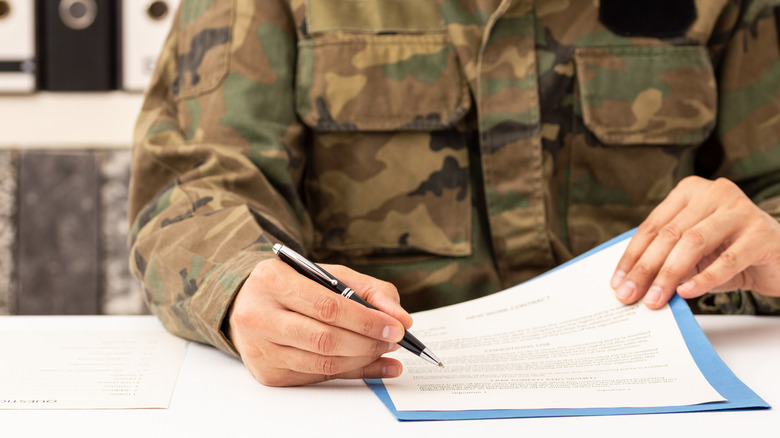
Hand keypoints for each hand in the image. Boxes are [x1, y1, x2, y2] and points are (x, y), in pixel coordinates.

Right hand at [227, 257, 412, 385]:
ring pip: (323, 363)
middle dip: (368, 342)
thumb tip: (400, 317)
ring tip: (384, 350)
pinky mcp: (267, 373)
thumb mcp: (327, 274)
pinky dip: (351, 373)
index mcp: (272, 281)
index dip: (367, 320)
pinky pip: (317, 377)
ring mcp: (260, 349)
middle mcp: (259, 316)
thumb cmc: (292, 286)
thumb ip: (368, 289)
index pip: (328, 307)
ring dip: (362, 360)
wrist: (247, 303)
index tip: (396, 326)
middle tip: (394, 340)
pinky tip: (372, 365)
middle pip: (325, 339)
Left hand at [611, 176, 779, 308]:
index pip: (653, 226)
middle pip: (670, 234)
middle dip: (645, 268)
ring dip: (669, 274)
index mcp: (691, 192)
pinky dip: (705, 278)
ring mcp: (741, 210)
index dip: (632, 256)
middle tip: (629, 295)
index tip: (617, 283)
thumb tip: (632, 283)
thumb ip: (667, 258)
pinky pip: (728, 259)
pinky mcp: (763, 233)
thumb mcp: (694, 254)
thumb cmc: (732, 253)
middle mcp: (715, 193)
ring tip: (654, 299)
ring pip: (694, 242)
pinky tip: (687, 293)